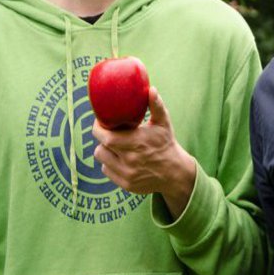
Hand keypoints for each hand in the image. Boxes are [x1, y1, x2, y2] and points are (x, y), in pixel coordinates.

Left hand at [92, 86, 195, 219]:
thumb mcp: (163, 123)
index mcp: (137, 143)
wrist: (175, 173)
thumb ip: (156, 105)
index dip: (98, 128)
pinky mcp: (126, 185)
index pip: (106, 137)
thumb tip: (151, 89)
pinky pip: (106, 171)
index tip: (100, 121)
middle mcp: (130, 160)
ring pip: (102, 159)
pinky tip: (119, 158)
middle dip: (102, 138)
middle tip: (107, 132)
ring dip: (105, 150)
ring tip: (114, 145)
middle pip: (100, 148)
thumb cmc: (166, 143)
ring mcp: (127, 174)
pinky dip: (109, 163)